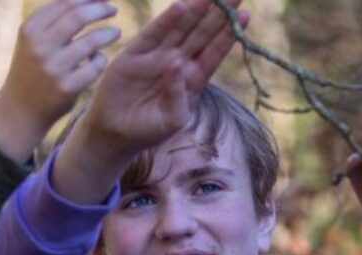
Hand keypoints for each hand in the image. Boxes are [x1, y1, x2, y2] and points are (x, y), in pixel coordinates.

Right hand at [0, 0, 121, 159]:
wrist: (19, 109)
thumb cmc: (33, 68)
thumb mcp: (34, 40)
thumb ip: (55, 19)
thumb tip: (91, 0)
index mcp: (30, 30)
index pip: (65, 3)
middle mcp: (39, 46)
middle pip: (78, 16)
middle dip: (100, 10)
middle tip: (113, 9)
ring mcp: (53, 67)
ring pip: (92, 41)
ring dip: (109, 33)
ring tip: (115, 32)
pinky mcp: (66, 87)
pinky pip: (96, 65)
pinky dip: (102, 59)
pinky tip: (99, 60)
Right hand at [54, 0, 247, 203]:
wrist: (116, 134)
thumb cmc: (149, 129)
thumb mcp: (172, 120)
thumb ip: (178, 97)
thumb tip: (177, 65)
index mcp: (193, 78)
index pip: (214, 52)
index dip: (228, 34)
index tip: (245, 16)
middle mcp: (177, 61)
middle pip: (202, 33)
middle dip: (218, 14)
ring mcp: (156, 55)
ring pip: (181, 28)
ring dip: (196, 11)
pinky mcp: (135, 54)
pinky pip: (153, 34)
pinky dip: (165, 21)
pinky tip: (180, 8)